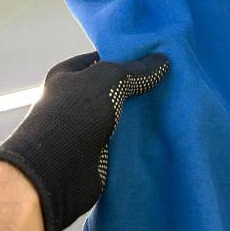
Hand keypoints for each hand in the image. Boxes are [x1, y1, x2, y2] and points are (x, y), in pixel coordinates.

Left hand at [0, 50, 169, 230]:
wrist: (55, 172)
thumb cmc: (74, 114)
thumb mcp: (109, 79)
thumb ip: (136, 70)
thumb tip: (163, 61)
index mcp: (67, 75)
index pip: (102, 60)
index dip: (127, 58)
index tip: (157, 59)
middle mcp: (74, 101)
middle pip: (113, 89)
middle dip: (139, 88)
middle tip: (171, 82)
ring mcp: (85, 129)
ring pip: (121, 116)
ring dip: (141, 116)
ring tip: (174, 107)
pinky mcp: (96, 155)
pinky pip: (123, 141)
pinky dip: (139, 140)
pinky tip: (163, 133)